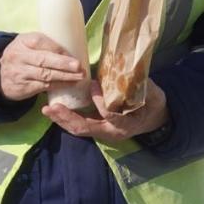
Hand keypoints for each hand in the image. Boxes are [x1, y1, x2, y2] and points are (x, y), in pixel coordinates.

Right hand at [0, 33, 85, 101]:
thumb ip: (45, 43)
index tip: (73, 54)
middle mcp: (19, 56)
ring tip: (80, 76)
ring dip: (65, 76)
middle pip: (43, 60)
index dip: (57, 48)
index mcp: (22, 41)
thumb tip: (74, 47)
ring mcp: (19, 73)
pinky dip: (59, 85)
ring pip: (45, 75)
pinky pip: (43, 86)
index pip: (40, 42)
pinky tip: (70, 84)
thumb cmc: (23, 56)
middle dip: (63, 64)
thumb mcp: (28, 44)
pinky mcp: (22, 87)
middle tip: (78, 66)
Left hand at [42, 78, 168, 143]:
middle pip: (85, 128)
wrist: (155, 120)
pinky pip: (79, 126)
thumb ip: (140, 87)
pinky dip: (66, 118)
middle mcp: (112, 132)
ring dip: (62, 119)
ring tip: (47, 109)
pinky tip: (55, 109)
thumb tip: (127, 71)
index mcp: (126, 124)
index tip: (92, 84)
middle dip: (67, 118)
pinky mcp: (97, 128)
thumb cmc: (154, 105)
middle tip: (52, 107)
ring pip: (79, 129)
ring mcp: (103, 132)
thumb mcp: (153, 95)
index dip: (100, 101)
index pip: (110, 115)